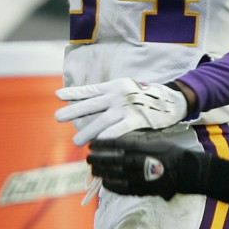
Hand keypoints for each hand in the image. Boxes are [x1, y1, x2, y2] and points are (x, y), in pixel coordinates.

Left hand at [55, 79, 187, 145]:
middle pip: (92, 104)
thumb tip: (87, 101)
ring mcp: (127, 107)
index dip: (74, 93)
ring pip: (103, 120)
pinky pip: (121, 129)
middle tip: (58, 117)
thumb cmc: (143, 96)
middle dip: (74, 111)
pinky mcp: (137, 119)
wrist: (169, 99)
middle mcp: (118, 95)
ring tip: (75, 141)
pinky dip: (110, 135)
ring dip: (88, 131)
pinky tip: (100, 143)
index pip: (90, 90)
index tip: (58, 95)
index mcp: (113, 86)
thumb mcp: (124, 89)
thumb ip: (107, 95)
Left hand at [87, 136, 209, 199]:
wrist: (185, 170)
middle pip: (111, 161)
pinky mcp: (142, 189)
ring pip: (114, 175)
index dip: (102, 144)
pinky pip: (122, 189)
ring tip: (94, 170)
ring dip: (101, 172)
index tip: (92, 144)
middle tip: (89, 158)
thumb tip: (120, 141)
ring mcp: (139, 177)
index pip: (115, 145)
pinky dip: (112, 186)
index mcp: (140, 148)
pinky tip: (105, 183)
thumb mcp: (153, 140)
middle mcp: (137, 162)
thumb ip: (136, 142)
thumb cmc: (170, 152)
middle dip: (98, 159)